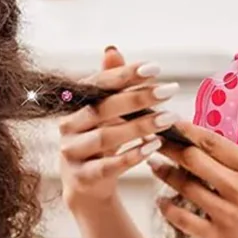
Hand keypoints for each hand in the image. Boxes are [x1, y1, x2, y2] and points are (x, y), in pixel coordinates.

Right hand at [58, 47, 179, 211]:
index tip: (155, 67)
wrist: (86, 188)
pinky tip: (154, 146)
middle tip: (169, 91)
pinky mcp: (81, 178)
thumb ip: (110, 86)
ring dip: (139, 126)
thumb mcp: (106, 115)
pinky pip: (108, 166)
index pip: (99, 84)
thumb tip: (111, 49)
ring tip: (168, 119)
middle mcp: (68, 126)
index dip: (125, 74)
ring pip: (106, 136)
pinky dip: (132, 156)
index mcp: (74, 105)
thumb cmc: (100, 144)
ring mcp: (72, 153)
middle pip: (103, 108)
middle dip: (138, 98)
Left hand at [150, 122, 237, 237]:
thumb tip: (236, 166)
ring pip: (185, 186)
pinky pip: (184, 219)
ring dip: (166, 174)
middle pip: (194, 159)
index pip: (215, 142)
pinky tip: (162, 203)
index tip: (176, 126)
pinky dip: (169, 209)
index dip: (189, 131)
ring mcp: (227, 214)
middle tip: (159, 142)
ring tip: (156, 166)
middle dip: (171, 147)